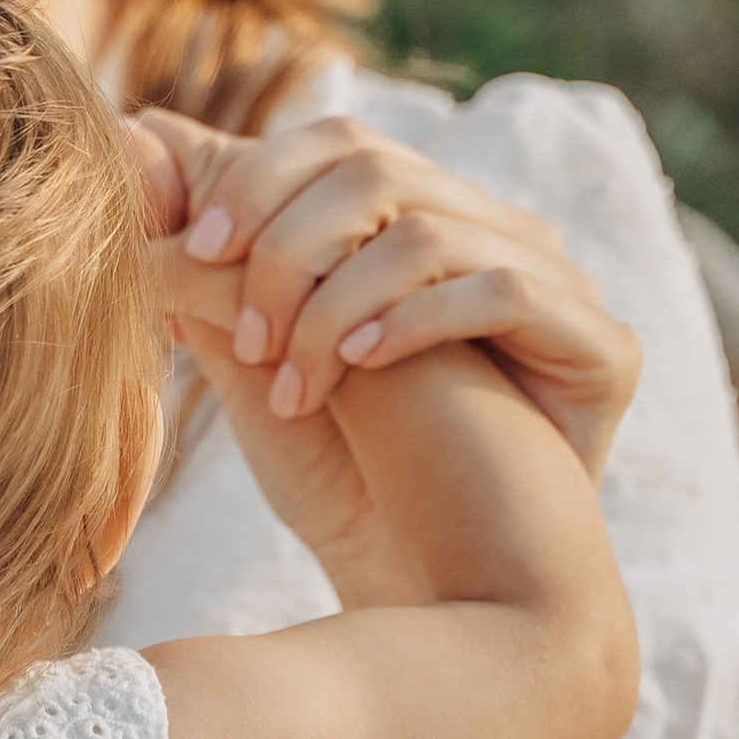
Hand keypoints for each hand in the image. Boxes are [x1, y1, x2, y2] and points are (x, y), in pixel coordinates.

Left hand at [121, 108, 638, 608]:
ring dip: (336, 305)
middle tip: (240, 335)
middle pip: (376, 163)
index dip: (255, 181)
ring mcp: (557, 283)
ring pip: (427, 228)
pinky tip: (360, 371)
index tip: (189, 253)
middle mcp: (494, 234)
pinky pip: (504, 291)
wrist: (428, 598)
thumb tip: (134, 140)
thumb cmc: (344, 477)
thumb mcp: (256, 354)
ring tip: (294, 386)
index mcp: (420, 222)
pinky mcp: (603, 346)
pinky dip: (415, 322)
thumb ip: (210, 258)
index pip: (336, 142)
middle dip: (284, 244)